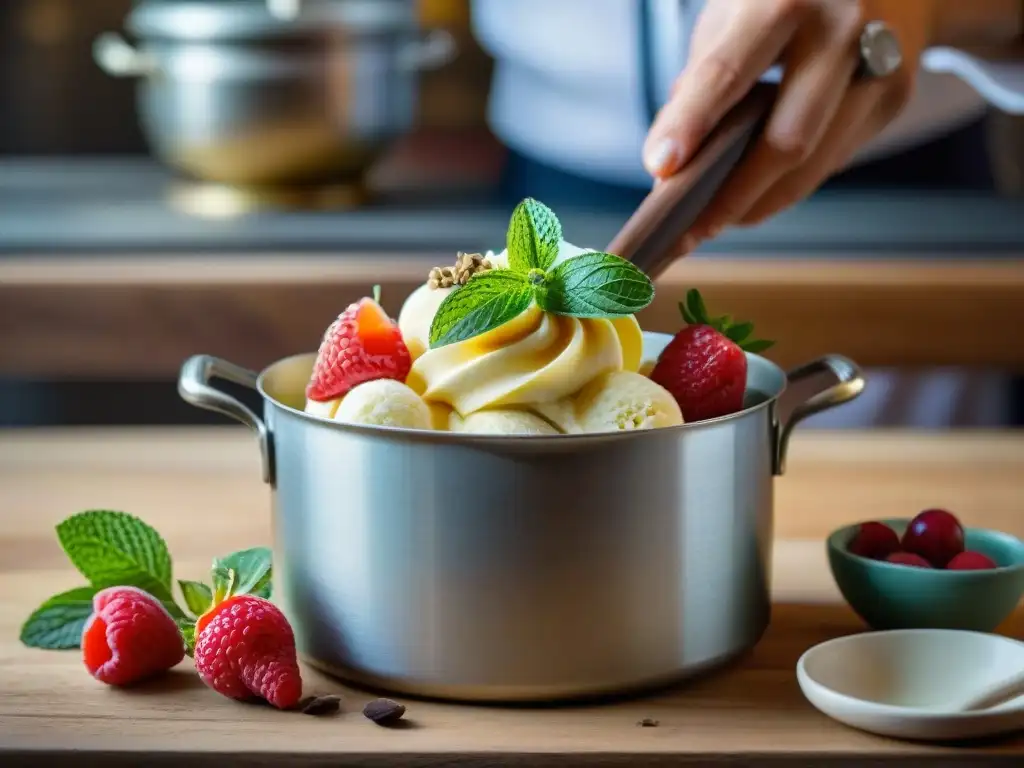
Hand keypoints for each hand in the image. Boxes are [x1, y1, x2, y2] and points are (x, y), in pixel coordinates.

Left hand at [643, 0, 931, 246]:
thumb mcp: (736, 13)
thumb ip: (701, 77)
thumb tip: (669, 156)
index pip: (726, 72)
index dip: (690, 123)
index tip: (660, 167)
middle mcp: (841, 27)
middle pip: (785, 139)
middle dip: (732, 196)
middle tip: (690, 229)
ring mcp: (879, 64)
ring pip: (813, 162)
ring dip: (760, 201)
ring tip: (718, 218)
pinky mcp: (895, 95)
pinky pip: (832, 158)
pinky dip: (791, 180)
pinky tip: (762, 188)